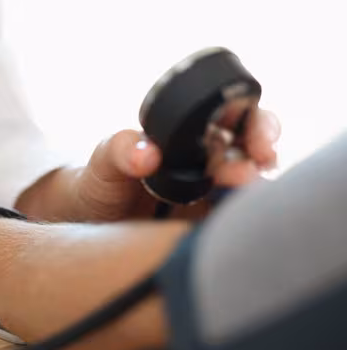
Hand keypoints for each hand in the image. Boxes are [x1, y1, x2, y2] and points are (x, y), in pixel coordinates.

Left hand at [18, 109, 280, 221]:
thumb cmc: (102, 181)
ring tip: (239, 198)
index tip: (259, 140)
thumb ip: (121, 150)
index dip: (258, 125)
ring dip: (252, 194)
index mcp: (195, 135)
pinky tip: (229, 230)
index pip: (240, 119)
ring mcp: (215, 198)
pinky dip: (239, 227)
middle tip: (248, 173)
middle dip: (260, 160)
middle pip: (255, 155)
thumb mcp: (105, 161)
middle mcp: (213, 164)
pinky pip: (233, 228)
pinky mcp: (207, 230)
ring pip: (251, 193)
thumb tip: (147, 153)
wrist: (88, 223)